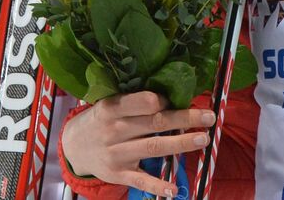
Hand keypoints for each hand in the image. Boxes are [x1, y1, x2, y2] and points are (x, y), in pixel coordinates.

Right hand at [61, 91, 214, 196]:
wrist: (74, 146)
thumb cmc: (102, 119)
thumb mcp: (111, 103)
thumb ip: (135, 101)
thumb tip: (173, 93)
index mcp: (112, 108)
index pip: (144, 102)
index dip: (165, 100)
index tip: (182, 98)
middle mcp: (114, 130)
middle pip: (156, 123)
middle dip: (185, 119)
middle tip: (210, 117)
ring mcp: (116, 154)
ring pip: (154, 148)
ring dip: (181, 144)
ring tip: (204, 139)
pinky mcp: (118, 174)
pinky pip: (140, 180)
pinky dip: (157, 186)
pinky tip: (174, 189)